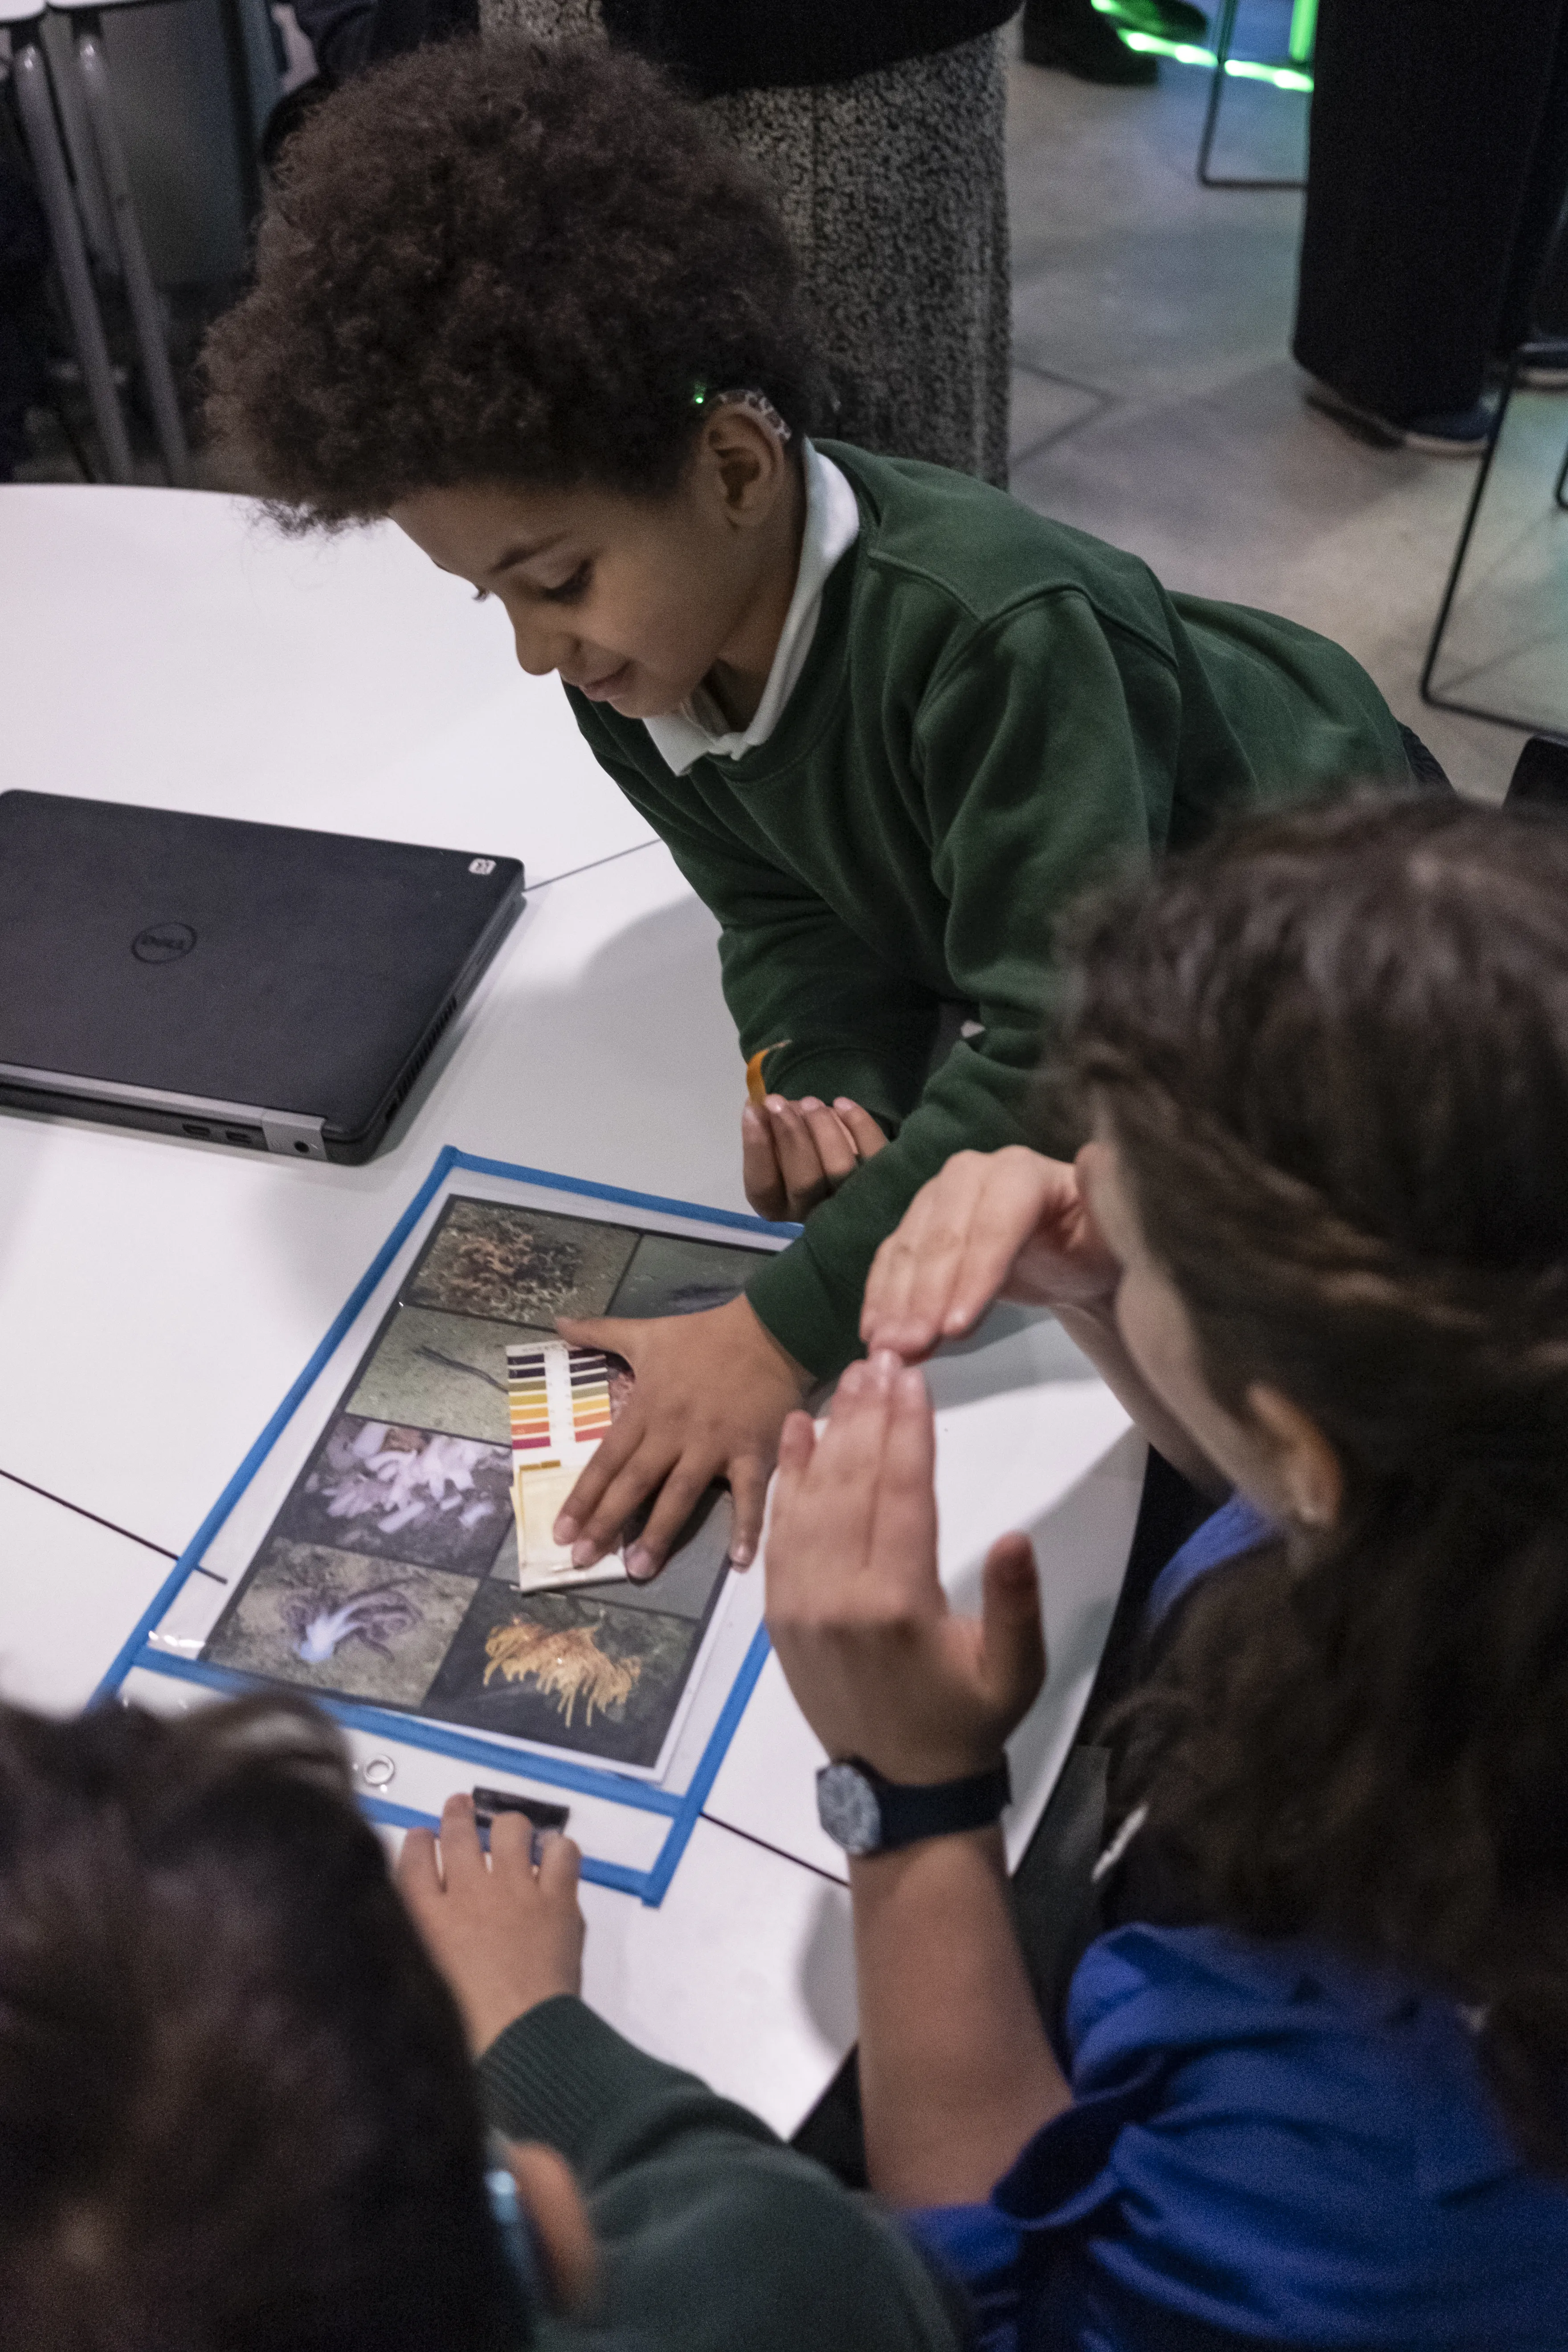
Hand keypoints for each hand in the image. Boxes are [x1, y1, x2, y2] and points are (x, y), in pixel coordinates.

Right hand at [397, 1793, 584, 2056]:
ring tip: (509, 1829)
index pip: (412, 1860)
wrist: (518, 2042)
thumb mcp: (421, 1988)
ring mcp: (516, 1890)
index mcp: (426, 1919)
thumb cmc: (464, 2032)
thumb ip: (415, 1950)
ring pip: (510, 1830)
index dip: (416, 1843)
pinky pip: (562, 1853)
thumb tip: (413, 1935)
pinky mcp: (557, 1899)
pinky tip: (553, 1855)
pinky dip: (558, 1849)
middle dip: (456, 1816)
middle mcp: (468, 1893)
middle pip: (457, 1834)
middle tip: (460, 1806)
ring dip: (507, 1826)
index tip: (420, 1837)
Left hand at [553, 1293, 809, 1577]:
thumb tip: (558, 1323)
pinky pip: (748, 1495)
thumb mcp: (645, 1331)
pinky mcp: (752, 1452)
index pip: (606, 1460)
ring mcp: (714, 1445)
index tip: (561, 1533)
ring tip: (639, 1570)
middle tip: (583, 1561)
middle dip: (607, 1524)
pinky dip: (747, 1527)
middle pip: (634, 1483)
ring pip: (681, 1495)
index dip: (583, 1497)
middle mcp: (674, 1432)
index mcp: (647, 1408)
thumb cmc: (704, 1335)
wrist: (769, 1328)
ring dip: (659, 1533)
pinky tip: (740, 1562)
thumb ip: (599, 1333)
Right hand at [742, 1093, 887, 1220]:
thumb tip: (759, 1104)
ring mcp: (851, 1201)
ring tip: (809, 1101)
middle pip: (803, 1182)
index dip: (756, 1147)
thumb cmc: (801, 1153)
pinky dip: (858, 1124)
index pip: (764, 1186)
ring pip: (839, 1169)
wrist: (846, 1166)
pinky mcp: (882, 1181)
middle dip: (789, 1135)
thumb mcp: (777, 1148)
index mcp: (779, 1207)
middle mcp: (814, 1213)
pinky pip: (873, 1153)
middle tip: (778, 1101)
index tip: (753, 1108)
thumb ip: (767, 1132)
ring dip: (821, 1128)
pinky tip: (841, 1102)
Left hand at [765, 1352, 1045, 1784]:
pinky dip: (788, 1477)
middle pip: (853, 1483)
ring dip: (831, 1434)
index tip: (913, 1376)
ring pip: (812, 1498)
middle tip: (882, 1355)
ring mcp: (799, 1603)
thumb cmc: (968, 1723)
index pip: (903, 1493)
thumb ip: (1016, 1605)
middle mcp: (838, 1596)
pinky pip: (780, 1531)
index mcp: (898, 1605)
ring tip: (850, 1378)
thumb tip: (1015, 1536)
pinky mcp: (778, 1612)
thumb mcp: (1015, 1672)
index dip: (909, 1429)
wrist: (899, 1789)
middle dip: (869, 1414)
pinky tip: (800, 1429)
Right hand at [860, 1145, 1119, 1361]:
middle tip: (909, 1347)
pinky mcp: (916, 1225)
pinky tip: (873, 1332)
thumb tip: (1098, 1157)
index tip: (957, 1329)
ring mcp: (937, 1197)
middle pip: (942, 1237)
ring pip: (910, 1249)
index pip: (994, 1223)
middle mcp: (971, 1174)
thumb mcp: (1115, 1231)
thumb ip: (1108, 1198)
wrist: (1072, 1258)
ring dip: (894, 1302)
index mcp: (1022, 1172)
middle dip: (924, 1297)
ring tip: (888, 1350)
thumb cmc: (1094, 1248)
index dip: (974, 1275)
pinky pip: (891, 1260)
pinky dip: (880, 1297)